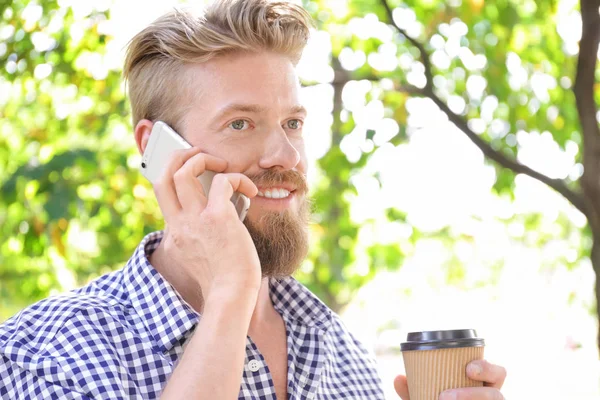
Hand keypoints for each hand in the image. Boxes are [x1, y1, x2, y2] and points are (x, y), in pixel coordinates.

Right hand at [153, 147, 259, 300]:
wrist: (231, 296)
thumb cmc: (224, 281)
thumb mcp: (200, 258)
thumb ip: (200, 238)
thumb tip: (222, 217)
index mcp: (175, 233)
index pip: (162, 195)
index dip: (172, 176)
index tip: (189, 172)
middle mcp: (179, 223)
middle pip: (162, 176)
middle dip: (178, 156)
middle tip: (198, 153)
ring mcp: (196, 219)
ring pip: (183, 171)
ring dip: (203, 158)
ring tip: (222, 164)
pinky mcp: (218, 217)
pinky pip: (223, 181)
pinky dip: (238, 179)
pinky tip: (251, 191)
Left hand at [394, 360, 506, 399]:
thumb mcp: (424, 398)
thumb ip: (412, 391)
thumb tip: (399, 377)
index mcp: (483, 386)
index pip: (497, 372)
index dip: (487, 368)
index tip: (468, 369)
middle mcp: (492, 399)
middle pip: (498, 395)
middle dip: (474, 394)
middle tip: (444, 397)